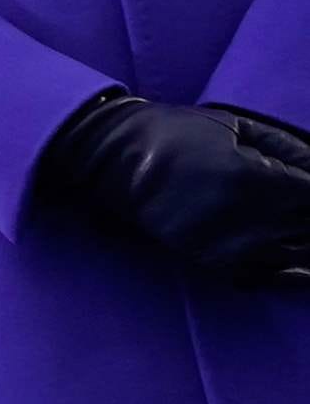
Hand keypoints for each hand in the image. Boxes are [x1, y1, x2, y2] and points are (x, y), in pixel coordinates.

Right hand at [35, 90, 309, 283]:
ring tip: (299, 230)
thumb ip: (288, 147)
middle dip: (309, 217)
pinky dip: (288, 271)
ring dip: (304, 243)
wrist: (112, 160)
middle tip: (301, 208)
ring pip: (297, 256)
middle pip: (309, 228)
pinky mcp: (211, 263)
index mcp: (254, 179)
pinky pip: (267, 277)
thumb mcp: (235, 126)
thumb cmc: (176, 133)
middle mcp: (247, 220)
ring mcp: (229, 247)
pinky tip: (296, 262)